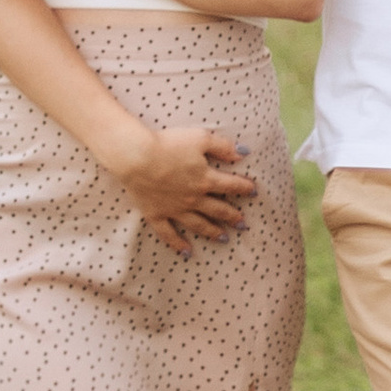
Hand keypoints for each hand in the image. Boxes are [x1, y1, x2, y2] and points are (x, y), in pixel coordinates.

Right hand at [110, 124, 258, 255]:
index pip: (231, 185)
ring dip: (213, 232)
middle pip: (218, 209)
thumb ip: (223, 146)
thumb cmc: (168, 144)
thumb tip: (242, 153)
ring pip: (198, 224)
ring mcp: (175, 209)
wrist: (137, 157)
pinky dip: (178, 244)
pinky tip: (187, 252)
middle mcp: (194, 198)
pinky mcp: (156, 214)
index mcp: (206, 179)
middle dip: (232, 216)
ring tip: (224, 239)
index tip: (253, 192)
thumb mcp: (200, 138)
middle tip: (242, 224)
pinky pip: (169, 234)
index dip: (244, 188)